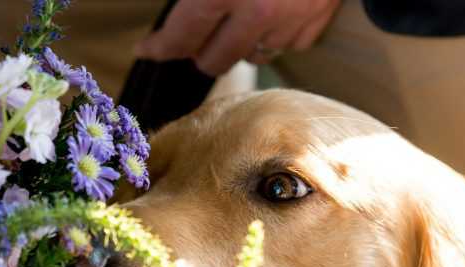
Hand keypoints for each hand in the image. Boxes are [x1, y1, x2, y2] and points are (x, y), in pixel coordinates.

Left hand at [135, 0, 340, 75]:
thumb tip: (179, 6)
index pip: (180, 36)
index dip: (159, 46)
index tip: (148, 49)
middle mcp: (257, 12)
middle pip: (214, 61)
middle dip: (199, 50)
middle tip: (195, 33)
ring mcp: (290, 21)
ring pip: (251, 56)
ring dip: (239, 42)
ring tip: (238, 16)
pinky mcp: (316, 22)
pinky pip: (286, 46)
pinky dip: (274, 34)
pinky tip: (272, 11)